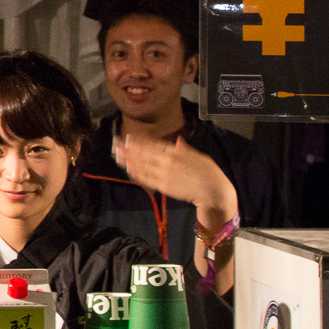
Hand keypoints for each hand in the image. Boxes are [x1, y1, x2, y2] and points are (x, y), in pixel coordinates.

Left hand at [113, 134, 237, 234]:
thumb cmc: (208, 172)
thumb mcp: (198, 156)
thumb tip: (178, 140)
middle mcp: (168, 161)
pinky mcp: (164, 186)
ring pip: (142, 165)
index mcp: (176, 151)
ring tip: (117, 155)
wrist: (213, 191)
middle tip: (115, 143)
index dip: (139, 141)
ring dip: (128, 159)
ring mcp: (164, 174)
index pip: (153, 144)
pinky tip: (128, 168)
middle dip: (128, 148)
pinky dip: (136, 173)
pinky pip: (147, 179)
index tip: (127, 137)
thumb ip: (185, 149)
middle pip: (143, 153)